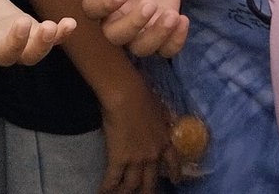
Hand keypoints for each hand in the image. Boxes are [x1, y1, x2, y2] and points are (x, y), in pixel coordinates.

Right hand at [0, 0, 75, 65]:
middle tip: (23, 24)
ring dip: (42, 44)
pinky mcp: (24, 30)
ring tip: (52, 27)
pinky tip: (69, 24)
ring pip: (29, 54)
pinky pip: (44, 37)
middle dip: (16, 43)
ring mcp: (9, 43)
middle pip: (5, 57)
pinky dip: (58, 34)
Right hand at [84, 0, 187, 58]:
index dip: (105, 5)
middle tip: (150, 3)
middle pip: (114, 35)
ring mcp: (136, 30)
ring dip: (156, 36)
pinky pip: (164, 50)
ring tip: (172, 15)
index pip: (92, 8)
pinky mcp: (158, 34)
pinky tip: (183, 20)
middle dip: (133, 24)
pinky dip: (175, 42)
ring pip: (140, 48)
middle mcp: (113, 18)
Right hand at [98, 76, 171, 193]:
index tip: (175, 182)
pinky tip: (103, 192)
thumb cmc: (143, 94)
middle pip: (151, 181)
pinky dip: (107, 187)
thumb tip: (164, 116)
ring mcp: (136, 159)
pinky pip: (113, 178)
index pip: (173, 162)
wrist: (127, 94)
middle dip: (146, 191)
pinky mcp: (119, 158)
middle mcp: (153, 155)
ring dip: (125, 192)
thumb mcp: (159, 107)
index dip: (175, 173)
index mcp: (164, 140)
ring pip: (132, 184)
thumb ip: (162, 117)